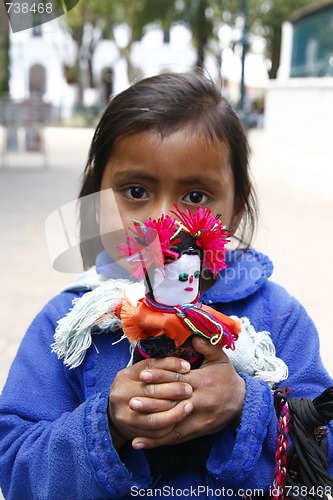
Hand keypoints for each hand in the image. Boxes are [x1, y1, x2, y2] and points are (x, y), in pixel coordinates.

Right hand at [108, 356, 192, 448]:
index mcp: (125, 377)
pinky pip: (155, 434)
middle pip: (151, 393)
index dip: (170, 367)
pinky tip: (180, 420)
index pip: (149, 369)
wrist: (115, 411)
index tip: (187, 368)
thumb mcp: (142, 371)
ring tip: (188, 406)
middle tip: (189, 389)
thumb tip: (186, 366)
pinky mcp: (132, 433)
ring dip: (175, 413)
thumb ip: (162, 365)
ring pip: (154, 418)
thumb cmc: (135, 386)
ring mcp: (126, 417)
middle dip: (173, 391)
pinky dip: (169, 426)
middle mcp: (121, 396)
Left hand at [131, 336, 245, 448]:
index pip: (178, 379)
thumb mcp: (221, 359)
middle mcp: (198, 401)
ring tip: (131, 425)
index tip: (143, 375)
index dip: (160, 376)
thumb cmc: (227, 378)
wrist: (242, 402)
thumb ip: (207, 347)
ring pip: (171, 423)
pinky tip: (139, 443)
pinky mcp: (196, 432)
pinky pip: (175, 438)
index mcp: (202, 381)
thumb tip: (193, 338)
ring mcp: (197, 419)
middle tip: (131, 401)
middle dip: (151, 403)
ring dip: (151, 426)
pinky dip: (156, 442)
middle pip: (172, 403)